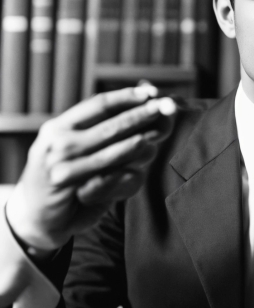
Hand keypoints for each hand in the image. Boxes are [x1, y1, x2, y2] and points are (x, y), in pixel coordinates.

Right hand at [5, 85, 176, 251]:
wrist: (36, 215)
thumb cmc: (63, 176)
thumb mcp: (74, 147)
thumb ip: (100, 129)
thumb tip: (139, 99)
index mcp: (59, 126)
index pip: (97, 105)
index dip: (126, 97)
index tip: (150, 92)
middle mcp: (57, 142)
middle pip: (108, 126)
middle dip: (139, 116)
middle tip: (165, 108)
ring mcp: (61, 165)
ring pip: (109, 153)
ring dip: (136, 145)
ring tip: (155, 137)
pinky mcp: (68, 189)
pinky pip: (105, 180)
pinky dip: (124, 177)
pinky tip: (137, 172)